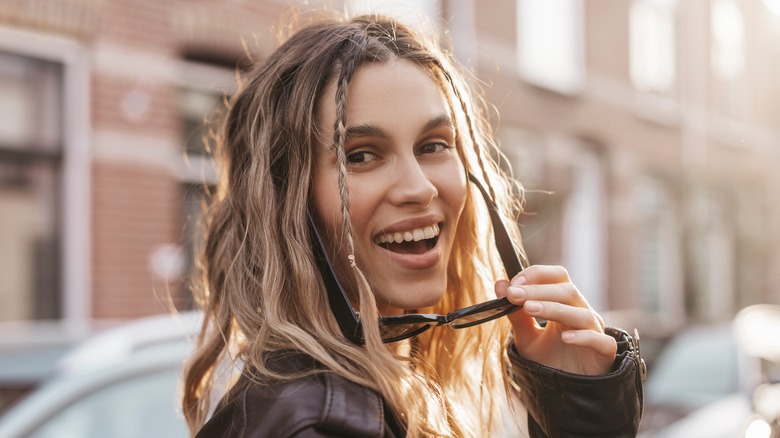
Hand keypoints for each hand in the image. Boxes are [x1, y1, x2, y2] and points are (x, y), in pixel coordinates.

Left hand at [495, 265, 615, 375]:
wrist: (566, 393)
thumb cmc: (549, 360)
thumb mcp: (526, 337)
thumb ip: (515, 314)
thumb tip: (500, 284)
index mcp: (564, 302)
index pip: (557, 276)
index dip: (536, 275)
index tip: (513, 284)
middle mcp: (581, 312)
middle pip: (567, 290)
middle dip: (538, 290)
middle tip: (513, 295)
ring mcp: (595, 331)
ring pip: (581, 313)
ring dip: (554, 308)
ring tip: (529, 309)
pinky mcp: (604, 352)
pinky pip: (600, 340)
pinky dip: (584, 336)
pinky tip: (565, 337)